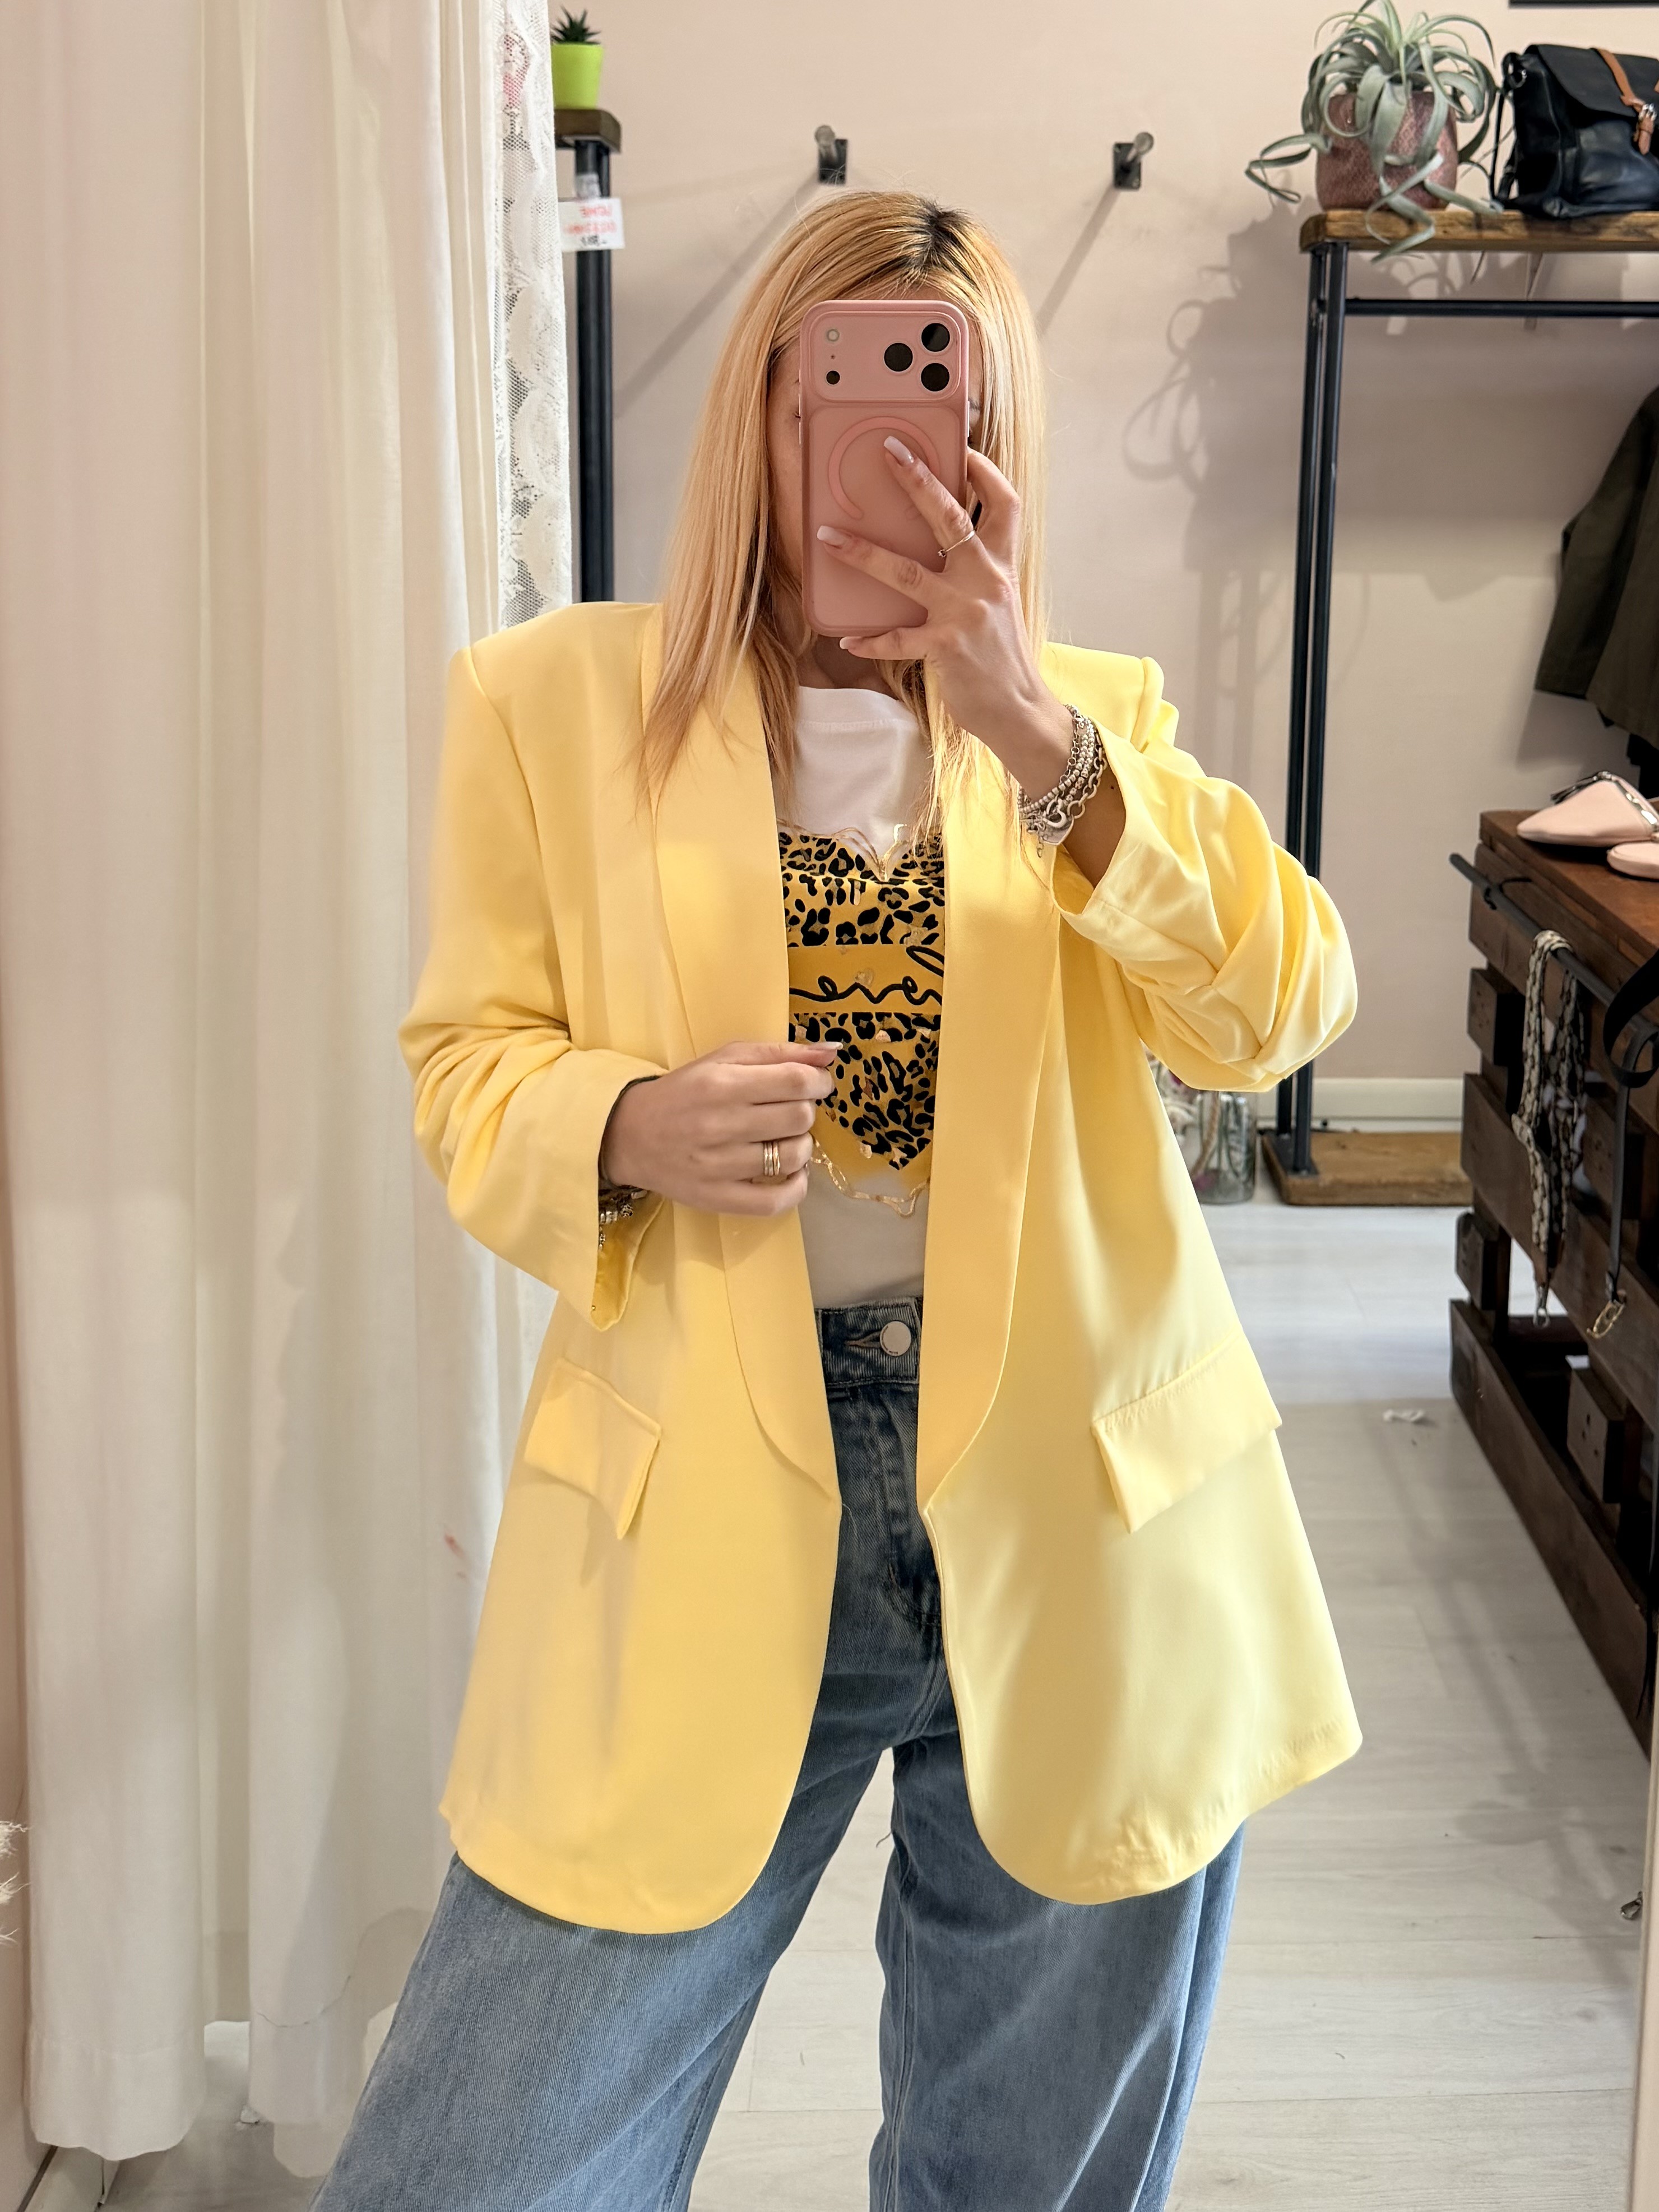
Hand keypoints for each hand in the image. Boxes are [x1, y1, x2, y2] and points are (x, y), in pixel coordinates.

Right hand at [599, 1040, 837, 1216]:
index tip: (815, 1084)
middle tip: (791, 1109)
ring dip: (802, 1145)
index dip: (818, 1081)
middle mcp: (720, 1124)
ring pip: (794, 1156)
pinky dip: (796, 1187)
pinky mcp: (717, 1198)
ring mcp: (719, 1166)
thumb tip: (830, 1053)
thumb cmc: (684, 1092)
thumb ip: (777, 1053)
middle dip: (806, 1109)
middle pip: (799, 1117)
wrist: (630, 1135)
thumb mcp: (722, 1059)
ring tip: (784, 1137)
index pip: (794, 1080)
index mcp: (721, 1084)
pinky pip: (775, 1201)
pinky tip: (791, 1172)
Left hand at [814, 442, 1073, 795]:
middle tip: (889, 451)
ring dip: (863, 553)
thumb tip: (936, 545)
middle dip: (918, 480)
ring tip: (828, 538)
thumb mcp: (997, 602)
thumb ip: (975, 570)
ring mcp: (965, 612)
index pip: (1004, 504)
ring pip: (907, 571)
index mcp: (1001, 565)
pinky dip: (871, 639)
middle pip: (951, 517)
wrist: (1018, 709)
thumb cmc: (1000, 654)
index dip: (985, 472)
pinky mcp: (946, 647)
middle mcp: (986, 580)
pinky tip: (848, 639)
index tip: (961, 447)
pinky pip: (897, 638)